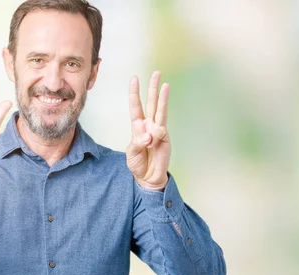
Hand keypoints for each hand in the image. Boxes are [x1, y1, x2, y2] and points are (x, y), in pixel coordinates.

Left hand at [126, 71, 170, 190]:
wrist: (148, 177)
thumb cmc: (138, 164)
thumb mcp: (131, 153)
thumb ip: (138, 142)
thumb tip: (150, 135)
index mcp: (138, 126)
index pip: (136, 106)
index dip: (135, 93)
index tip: (134, 79)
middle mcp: (149, 125)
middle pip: (152, 102)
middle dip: (153, 88)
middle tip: (156, 73)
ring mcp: (158, 131)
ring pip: (161, 110)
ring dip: (163, 97)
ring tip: (166, 84)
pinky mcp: (165, 138)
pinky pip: (161, 131)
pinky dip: (155, 136)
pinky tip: (152, 144)